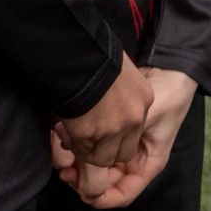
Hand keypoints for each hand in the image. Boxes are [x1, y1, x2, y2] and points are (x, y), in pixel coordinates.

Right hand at [53, 53, 150, 168]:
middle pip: (124, 152)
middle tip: (88, 140)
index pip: (135, 131)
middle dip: (105, 150)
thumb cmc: (95, 55)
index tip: (101, 129)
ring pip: (103, 157)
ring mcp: (114, 129)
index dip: (116, 135)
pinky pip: (83, 152)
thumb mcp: (121, 72)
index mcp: (144, 99)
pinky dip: (75, 146)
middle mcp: (134, 117)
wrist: (78, 53)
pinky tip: (66, 130)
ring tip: (75, 134)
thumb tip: (109, 109)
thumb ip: (122, 94)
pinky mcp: (91, 135)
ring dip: (88, 151)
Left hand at [58, 68, 197, 208]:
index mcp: (148, 164)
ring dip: (79, 162)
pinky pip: (94, 146)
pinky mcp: (112, 133)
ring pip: (96, 166)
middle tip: (66, 171)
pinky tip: (68, 136)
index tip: (81, 190)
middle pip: (105, 183)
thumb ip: (128, 133)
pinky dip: (81, 145)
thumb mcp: (150, 116)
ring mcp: (122, 147)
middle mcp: (134, 160)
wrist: (168, 68)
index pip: (122, 194)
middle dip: (84, 179)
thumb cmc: (169, 94)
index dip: (101, 197)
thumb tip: (100, 152)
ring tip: (65, 152)